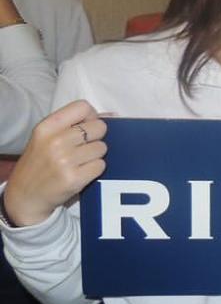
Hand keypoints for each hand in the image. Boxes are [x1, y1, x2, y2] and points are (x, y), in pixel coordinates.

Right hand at [5, 101, 105, 225]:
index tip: (86, 127)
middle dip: (96, 137)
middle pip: (99, 127)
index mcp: (46, 127)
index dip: (91, 116)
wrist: (26, 196)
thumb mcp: (46, 138)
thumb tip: (112, 115)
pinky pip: (101, 165)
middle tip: (83, 148)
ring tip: (80, 162)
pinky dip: (95, 169)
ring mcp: (65, 161)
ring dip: (95, 155)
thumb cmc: (40, 163)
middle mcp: (55, 141)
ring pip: (102, 147)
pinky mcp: (74, 178)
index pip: (82, 107)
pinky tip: (81, 172)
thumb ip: (75, 123)